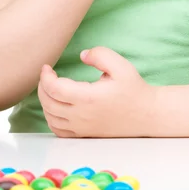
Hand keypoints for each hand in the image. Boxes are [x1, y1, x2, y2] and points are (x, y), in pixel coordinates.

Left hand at [37, 46, 155, 137]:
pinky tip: (56, 107)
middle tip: (46, 75)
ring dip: (45, 101)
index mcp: (88, 98)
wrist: (146, 115)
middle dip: (42, 87)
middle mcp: (82, 116)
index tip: (47, 67)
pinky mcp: (85, 135)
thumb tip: (82, 55)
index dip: (45, 77)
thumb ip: (100, 54)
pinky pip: (58, 130)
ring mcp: (82, 128)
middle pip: (48, 103)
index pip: (54, 89)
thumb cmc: (134, 89)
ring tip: (50, 88)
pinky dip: (51, 118)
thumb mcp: (121, 65)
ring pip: (50, 117)